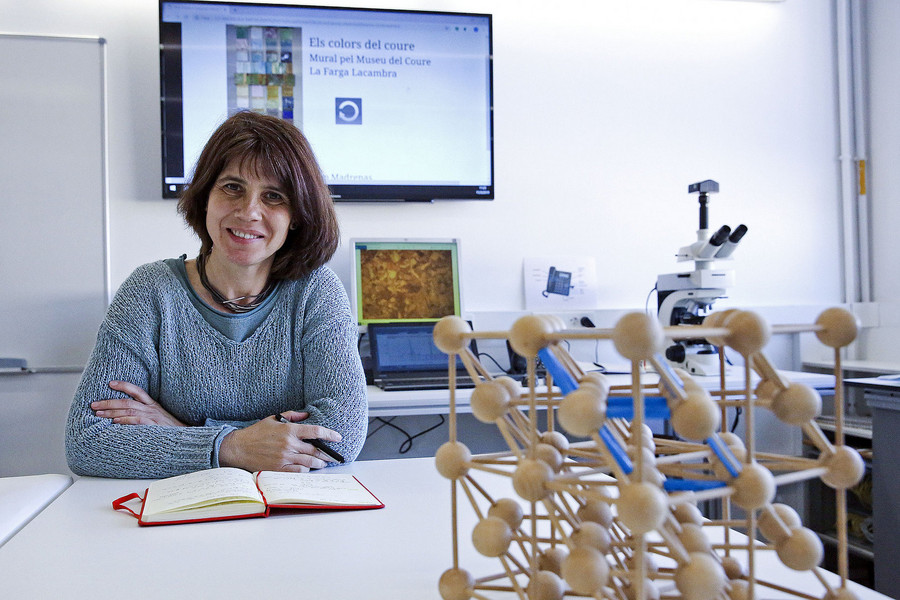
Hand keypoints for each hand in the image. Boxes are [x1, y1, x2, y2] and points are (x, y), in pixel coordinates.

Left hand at [91, 381, 185, 426]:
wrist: (186, 438)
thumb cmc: (171, 431)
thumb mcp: (160, 419)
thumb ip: (145, 416)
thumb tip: (124, 418)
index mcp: (153, 405)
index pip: (137, 391)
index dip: (123, 385)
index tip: (110, 383)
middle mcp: (152, 409)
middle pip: (127, 401)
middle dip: (108, 402)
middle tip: (94, 405)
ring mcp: (153, 417)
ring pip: (129, 409)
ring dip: (112, 411)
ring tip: (99, 414)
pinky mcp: (154, 426)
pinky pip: (137, 421)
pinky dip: (126, 420)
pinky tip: (115, 422)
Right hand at [218, 411, 342, 472]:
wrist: (238, 448)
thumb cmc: (256, 433)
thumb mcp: (273, 419)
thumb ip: (292, 416)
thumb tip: (307, 414)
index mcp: (289, 430)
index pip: (315, 431)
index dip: (329, 434)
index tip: (338, 437)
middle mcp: (289, 444)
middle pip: (315, 449)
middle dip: (327, 453)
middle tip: (333, 456)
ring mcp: (284, 458)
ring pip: (309, 462)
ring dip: (319, 463)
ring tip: (322, 463)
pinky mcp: (278, 469)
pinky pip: (298, 471)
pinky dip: (305, 470)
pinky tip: (307, 468)